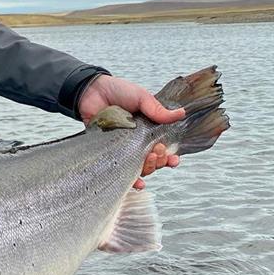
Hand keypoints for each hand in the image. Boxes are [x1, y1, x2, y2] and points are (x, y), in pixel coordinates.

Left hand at [79, 74, 184, 188]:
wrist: (92, 90)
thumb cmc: (118, 91)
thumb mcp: (141, 97)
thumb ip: (157, 109)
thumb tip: (181, 113)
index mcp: (148, 131)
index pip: (163, 149)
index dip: (170, 157)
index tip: (174, 159)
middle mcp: (137, 142)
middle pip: (153, 162)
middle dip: (160, 162)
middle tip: (157, 152)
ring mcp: (123, 148)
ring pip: (139, 168)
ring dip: (148, 169)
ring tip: (149, 160)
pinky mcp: (108, 151)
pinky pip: (119, 169)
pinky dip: (130, 180)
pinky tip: (137, 183)